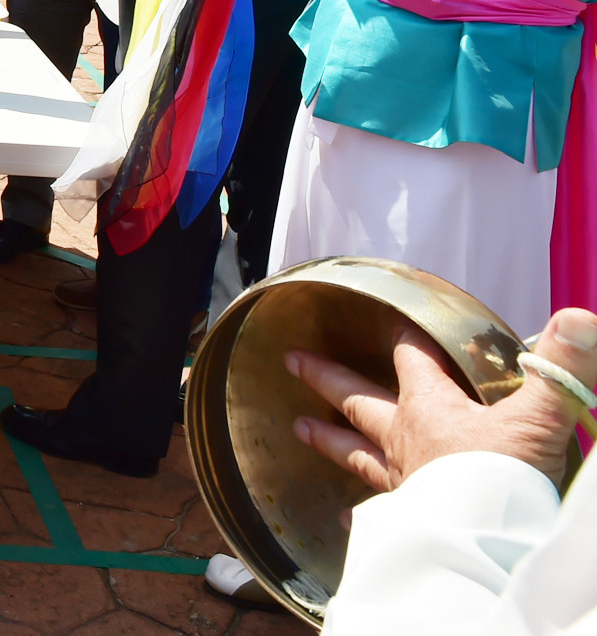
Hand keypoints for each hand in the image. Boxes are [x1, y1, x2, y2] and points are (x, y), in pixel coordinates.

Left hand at [289, 308, 596, 492]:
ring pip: (356, 452)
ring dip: (329, 438)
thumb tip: (582, 319)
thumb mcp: (540, 416)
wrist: (490, 542)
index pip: (411, 358)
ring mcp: (403, 480)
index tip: (390, 321)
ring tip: (299, 427)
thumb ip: (558, 370)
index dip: (404, 338)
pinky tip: (344, 516)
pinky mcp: (408, 518)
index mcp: (432, 407)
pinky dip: (361, 514)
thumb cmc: (508, 476)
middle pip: (359, 400)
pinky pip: (376, 512)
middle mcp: (406, 439)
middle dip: (328, 378)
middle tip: (293, 361)